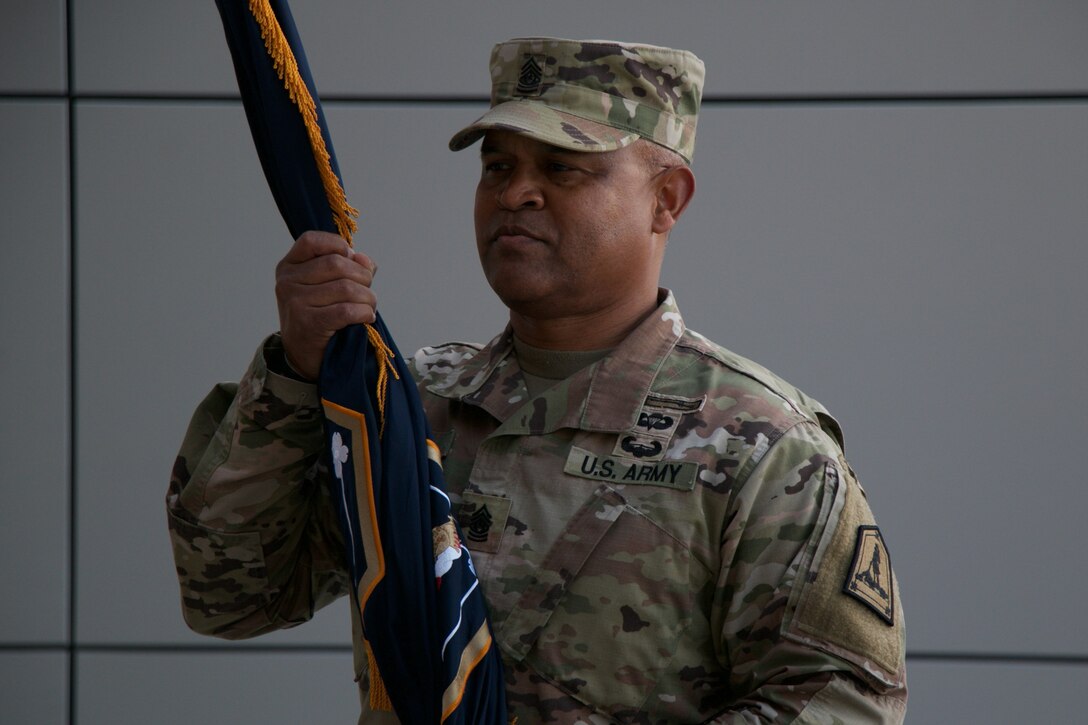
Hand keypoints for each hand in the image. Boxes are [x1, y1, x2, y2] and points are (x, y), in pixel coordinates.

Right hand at [275, 230, 377, 379]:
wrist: (303, 355)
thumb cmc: (319, 315)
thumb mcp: (326, 286)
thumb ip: (348, 267)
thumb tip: (364, 259)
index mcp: (289, 266)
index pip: (311, 240)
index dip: (337, 245)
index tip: (351, 259)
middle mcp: (287, 282)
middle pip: (337, 264)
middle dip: (363, 277)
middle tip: (368, 292)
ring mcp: (295, 302)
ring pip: (346, 288)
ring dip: (368, 298)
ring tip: (369, 307)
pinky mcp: (308, 324)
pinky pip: (346, 311)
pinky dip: (364, 313)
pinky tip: (367, 318)